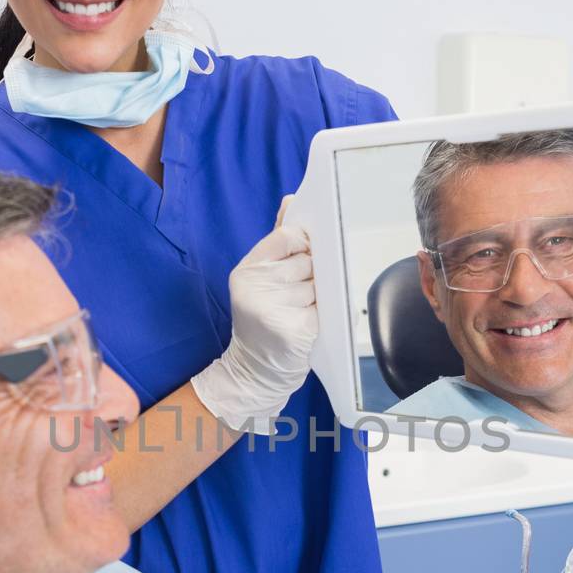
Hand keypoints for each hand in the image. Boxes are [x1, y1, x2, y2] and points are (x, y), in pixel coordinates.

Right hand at [191, 198, 316, 431]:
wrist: (255, 372)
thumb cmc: (263, 321)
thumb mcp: (261, 279)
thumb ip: (278, 242)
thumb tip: (292, 201)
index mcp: (247, 271)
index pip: (287, 237)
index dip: (304, 243)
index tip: (308, 253)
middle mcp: (256, 287)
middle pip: (307, 262)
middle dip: (312, 276)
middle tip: (298, 295)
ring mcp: (274, 309)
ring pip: (318, 287)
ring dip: (318, 299)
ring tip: (299, 313)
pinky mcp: (293, 330)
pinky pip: (325, 310)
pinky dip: (323, 318)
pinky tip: (307, 326)